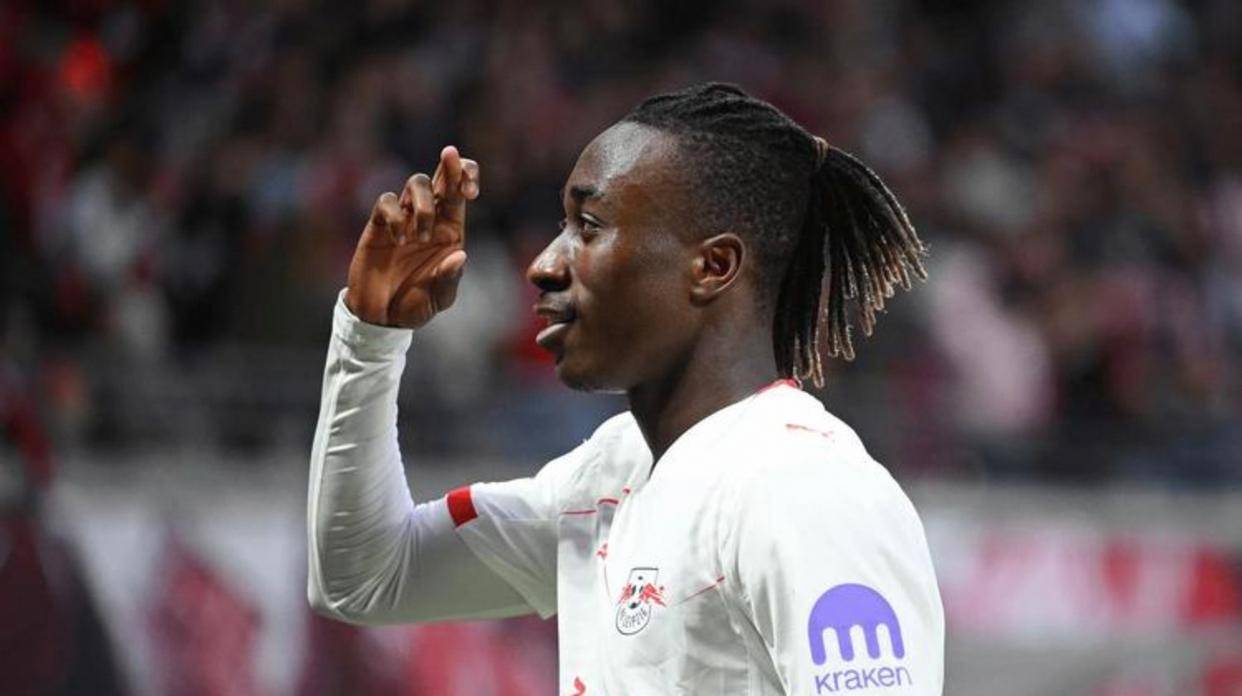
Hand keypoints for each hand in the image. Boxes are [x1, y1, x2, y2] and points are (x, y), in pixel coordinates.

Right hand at [345, 146, 478, 327]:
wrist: (382, 316)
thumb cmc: (416, 304)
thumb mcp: (440, 297)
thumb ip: (449, 278)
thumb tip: (460, 255)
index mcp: (450, 230)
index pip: (460, 193)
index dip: (467, 178)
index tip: (470, 191)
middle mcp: (429, 219)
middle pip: (440, 178)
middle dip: (450, 164)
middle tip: (451, 155)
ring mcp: (403, 219)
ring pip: (415, 183)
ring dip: (422, 204)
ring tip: (421, 237)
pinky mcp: (379, 225)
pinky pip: (386, 202)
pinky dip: (395, 215)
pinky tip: (398, 239)